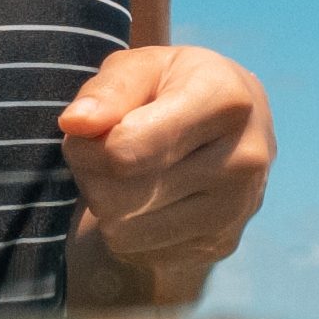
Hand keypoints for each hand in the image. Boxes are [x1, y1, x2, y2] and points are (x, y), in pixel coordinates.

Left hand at [60, 44, 270, 309]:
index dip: (88, 144)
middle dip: (93, 173)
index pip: (126, 151)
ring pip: (125, 231)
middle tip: (104, 150)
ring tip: (128, 173)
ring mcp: (236, 211)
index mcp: (225, 102)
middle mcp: (242, 161)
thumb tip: (76, 124)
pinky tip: (149, 198)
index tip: (91, 128)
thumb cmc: (176, 87)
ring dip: (107, 205)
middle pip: (120, 195)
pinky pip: (141, 252)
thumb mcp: (142, 66)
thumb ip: (107, 90)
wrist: (236, 127)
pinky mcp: (221, 245)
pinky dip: (130, 227)